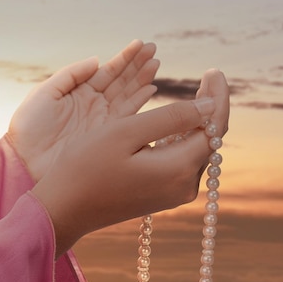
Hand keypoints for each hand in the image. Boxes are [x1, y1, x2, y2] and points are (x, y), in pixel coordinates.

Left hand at [7, 40, 159, 181]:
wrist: (25, 161)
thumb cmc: (29, 127)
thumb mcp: (45, 93)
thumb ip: (71, 74)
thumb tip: (97, 60)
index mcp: (79, 92)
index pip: (107, 71)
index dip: (124, 58)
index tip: (140, 44)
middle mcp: (94, 105)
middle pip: (122, 81)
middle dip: (138, 65)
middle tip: (154, 49)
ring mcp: (102, 121)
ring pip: (128, 96)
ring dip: (143, 80)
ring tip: (156, 64)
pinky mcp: (107, 137)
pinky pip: (127, 117)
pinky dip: (140, 103)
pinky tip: (151, 89)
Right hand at [32, 69, 228, 255]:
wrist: (63, 210)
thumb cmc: (85, 168)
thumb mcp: (125, 132)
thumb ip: (171, 118)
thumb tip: (209, 106)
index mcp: (178, 169)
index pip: (214, 127)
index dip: (218, 96)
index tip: (214, 71)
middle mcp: (184, 186)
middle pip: (211, 139)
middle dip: (212, 106)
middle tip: (209, 75)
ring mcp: (174, 193)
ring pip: (198, 150)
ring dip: (200, 121)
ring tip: (200, 90)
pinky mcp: (162, 195)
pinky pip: (184, 160)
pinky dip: (186, 137)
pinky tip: (180, 120)